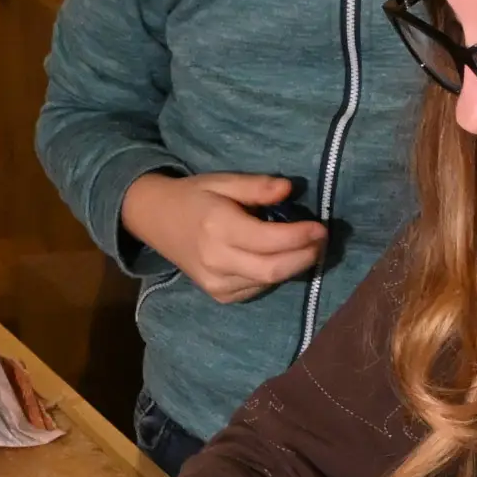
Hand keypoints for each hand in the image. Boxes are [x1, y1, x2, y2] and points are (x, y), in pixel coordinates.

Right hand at [121, 172, 326, 302]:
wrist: (155, 220)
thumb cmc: (193, 196)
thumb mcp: (222, 181)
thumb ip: (256, 186)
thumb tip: (289, 189)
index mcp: (217, 227)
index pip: (269, 240)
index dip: (300, 236)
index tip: (320, 227)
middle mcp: (216, 260)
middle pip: (274, 269)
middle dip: (305, 257)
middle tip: (321, 241)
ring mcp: (216, 283)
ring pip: (268, 282)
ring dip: (294, 266)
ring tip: (307, 248)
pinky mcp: (219, 295)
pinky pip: (257, 289)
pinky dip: (274, 275)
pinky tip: (279, 258)